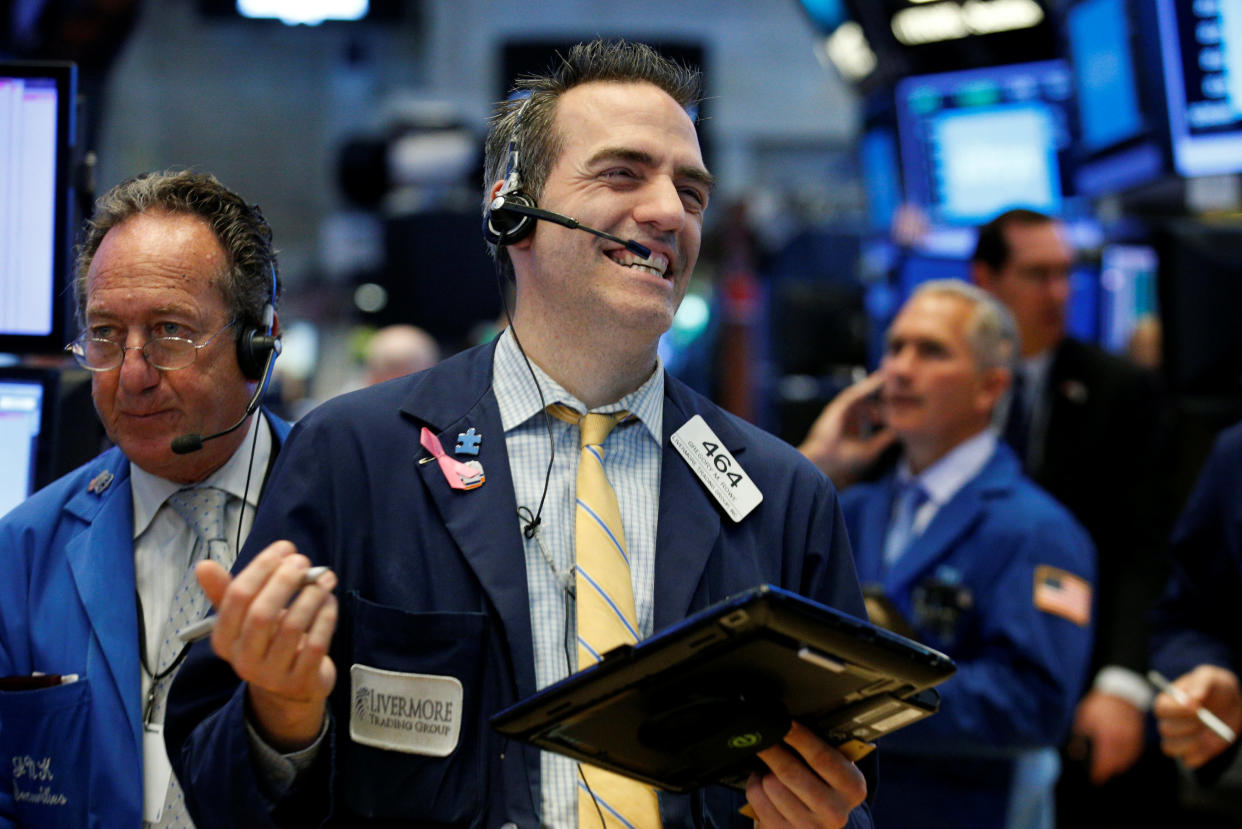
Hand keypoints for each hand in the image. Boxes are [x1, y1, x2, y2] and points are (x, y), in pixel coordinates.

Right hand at [197, 540, 338, 751]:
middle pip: (262, 614)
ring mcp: (272, 674)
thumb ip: (228, 592)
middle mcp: (243, 659)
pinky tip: (330, 601)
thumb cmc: (267, 641)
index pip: (237, 598)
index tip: (284, 548)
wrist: (289, 690)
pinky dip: (326, 617)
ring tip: (324, 578)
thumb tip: (202, 565)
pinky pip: (316, 644)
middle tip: (303, 561)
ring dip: (311, 596)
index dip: (262, 568)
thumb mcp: (245, 619)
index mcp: (223, 639)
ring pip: (292, 627)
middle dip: (285, 581)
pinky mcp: (301, 681)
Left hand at [746, 722, 867, 827]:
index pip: (821, 757)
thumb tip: (792, 723)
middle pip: (789, 771)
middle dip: (771, 749)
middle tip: (760, 733)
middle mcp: (834, 812)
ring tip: (769, 768)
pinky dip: (755, 785)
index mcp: (852, 789)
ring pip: (770, 784)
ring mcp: (809, 828)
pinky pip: (757, 797)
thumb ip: (824, 750)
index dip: (799, 736)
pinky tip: (764, 785)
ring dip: (763, 770)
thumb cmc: (825, 788)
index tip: (783, 721)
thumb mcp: (837, 771)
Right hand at [797, 372, 895, 488]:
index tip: (903, 398)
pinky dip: (868, 386)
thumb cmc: (844, 460)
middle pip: (868, 397)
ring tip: (892, 374)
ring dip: (877, 382)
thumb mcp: (871, 449)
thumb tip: (899, 432)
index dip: (887, 403)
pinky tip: (881, 379)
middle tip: (900, 380)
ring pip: (863, 392)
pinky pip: (856, 393)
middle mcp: (848, 414)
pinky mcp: (838, 406)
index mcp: (854, 424)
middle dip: (883, 388)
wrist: (825, 463)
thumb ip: (884, 439)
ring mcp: (842, 409)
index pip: (873, 410)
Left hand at [1072, 690, 1144, 783]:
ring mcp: (1131, 738)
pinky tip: (1117, 762)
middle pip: (1114, 761)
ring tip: (1106, 770)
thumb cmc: (1099, 706)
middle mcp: (1121, 737)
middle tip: (1098, 776)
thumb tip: (1076, 753)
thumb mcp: (1085, 717)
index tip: (1094, 777)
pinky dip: (1124, 760)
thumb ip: (1081, 736)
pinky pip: (1132, 754)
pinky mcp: (1138, 738)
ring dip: (1114, 766)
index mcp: (1106, 732)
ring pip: (1124, 759)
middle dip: (1105, 770)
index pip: (1103, 757)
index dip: (1098, 769)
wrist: (1121, 694)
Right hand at [1153, 665, 1241, 768]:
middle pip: (1165, 729)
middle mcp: (1169, 721)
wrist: (1232, 704)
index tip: (1196, 707)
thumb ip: (1200, 683)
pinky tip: (1209, 743)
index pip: (1160, 709)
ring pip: (1170, 748)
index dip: (1176, 710)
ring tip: (1207, 733)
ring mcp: (1180, 739)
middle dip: (1187, 726)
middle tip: (1205, 719)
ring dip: (1191, 743)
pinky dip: (1200, 756)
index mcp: (1168, 701)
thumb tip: (1192, 699)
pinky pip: (1189, 761)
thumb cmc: (1217, 687)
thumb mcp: (1211, 677)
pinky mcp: (1193, 752)